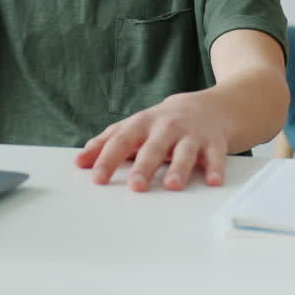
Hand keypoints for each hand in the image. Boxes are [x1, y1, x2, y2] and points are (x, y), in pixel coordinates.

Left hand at [74, 91, 231, 191]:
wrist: (206, 108)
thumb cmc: (162, 123)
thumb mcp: (133, 128)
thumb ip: (106, 143)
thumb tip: (79, 162)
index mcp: (142, 125)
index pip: (121, 141)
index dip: (108, 159)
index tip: (97, 178)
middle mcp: (166, 128)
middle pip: (153, 147)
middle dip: (144, 166)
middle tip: (135, 186)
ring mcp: (191, 135)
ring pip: (184, 152)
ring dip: (179, 168)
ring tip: (172, 185)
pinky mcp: (214, 143)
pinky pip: (215, 156)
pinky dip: (215, 168)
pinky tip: (213, 181)